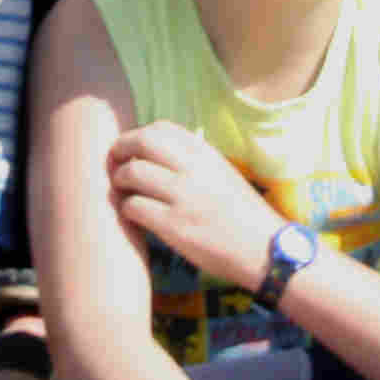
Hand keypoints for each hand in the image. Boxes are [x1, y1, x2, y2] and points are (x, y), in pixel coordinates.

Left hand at [107, 121, 282, 296]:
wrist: (265, 251)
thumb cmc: (243, 215)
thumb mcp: (222, 174)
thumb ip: (194, 161)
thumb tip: (157, 154)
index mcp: (206, 154)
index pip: (161, 128)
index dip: (138, 136)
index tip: (131, 149)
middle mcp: (193, 169)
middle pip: (140, 142)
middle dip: (119, 150)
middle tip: (114, 165)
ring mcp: (183, 197)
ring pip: (132, 173)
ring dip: (120, 181)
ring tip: (122, 192)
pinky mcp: (174, 226)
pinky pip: (134, 207)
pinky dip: (126, 209)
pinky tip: (132, 215)